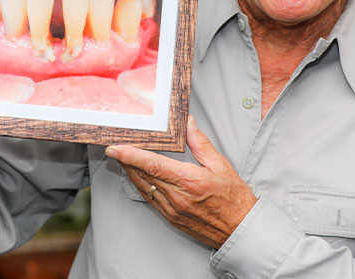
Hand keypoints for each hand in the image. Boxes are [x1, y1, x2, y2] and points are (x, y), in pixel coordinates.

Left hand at [105, 116, 257, 248]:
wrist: (240, 231)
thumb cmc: (234, 199)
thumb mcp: (221, 166)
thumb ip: (200, 143)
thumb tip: (188, 124)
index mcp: (189, 181)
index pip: (153, 165)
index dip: (131, 155)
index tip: (115, 148)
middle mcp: (177, 197)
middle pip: (142, 174)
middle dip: (125, 159)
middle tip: (114, 145)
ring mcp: (172, 209)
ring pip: (142, 187)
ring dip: (130, 171)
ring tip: (121, 156)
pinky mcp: (170, 217)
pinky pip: (149, 198)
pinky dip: (140, 184)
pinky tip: (136, 175)